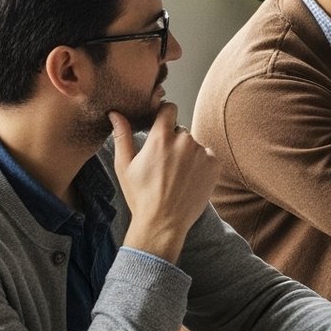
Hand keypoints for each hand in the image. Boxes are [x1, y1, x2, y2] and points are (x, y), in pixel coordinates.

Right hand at [114, 106, 219, 261]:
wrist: (164, 222)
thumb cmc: (141, 195)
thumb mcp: (124, 166)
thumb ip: (122, 136)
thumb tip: (115, 113)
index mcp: (160, 138)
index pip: (169, 108)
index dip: (164, 114)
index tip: (160, 123)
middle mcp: (184, 141)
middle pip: (180, 130)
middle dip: (173, 141)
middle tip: (163, 163)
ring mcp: (201, 152)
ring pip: (194, 144)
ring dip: (187, 153)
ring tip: (175, 175)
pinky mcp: (214, 164)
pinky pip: (207, 155)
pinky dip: (201, 163)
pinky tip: (188, 179)